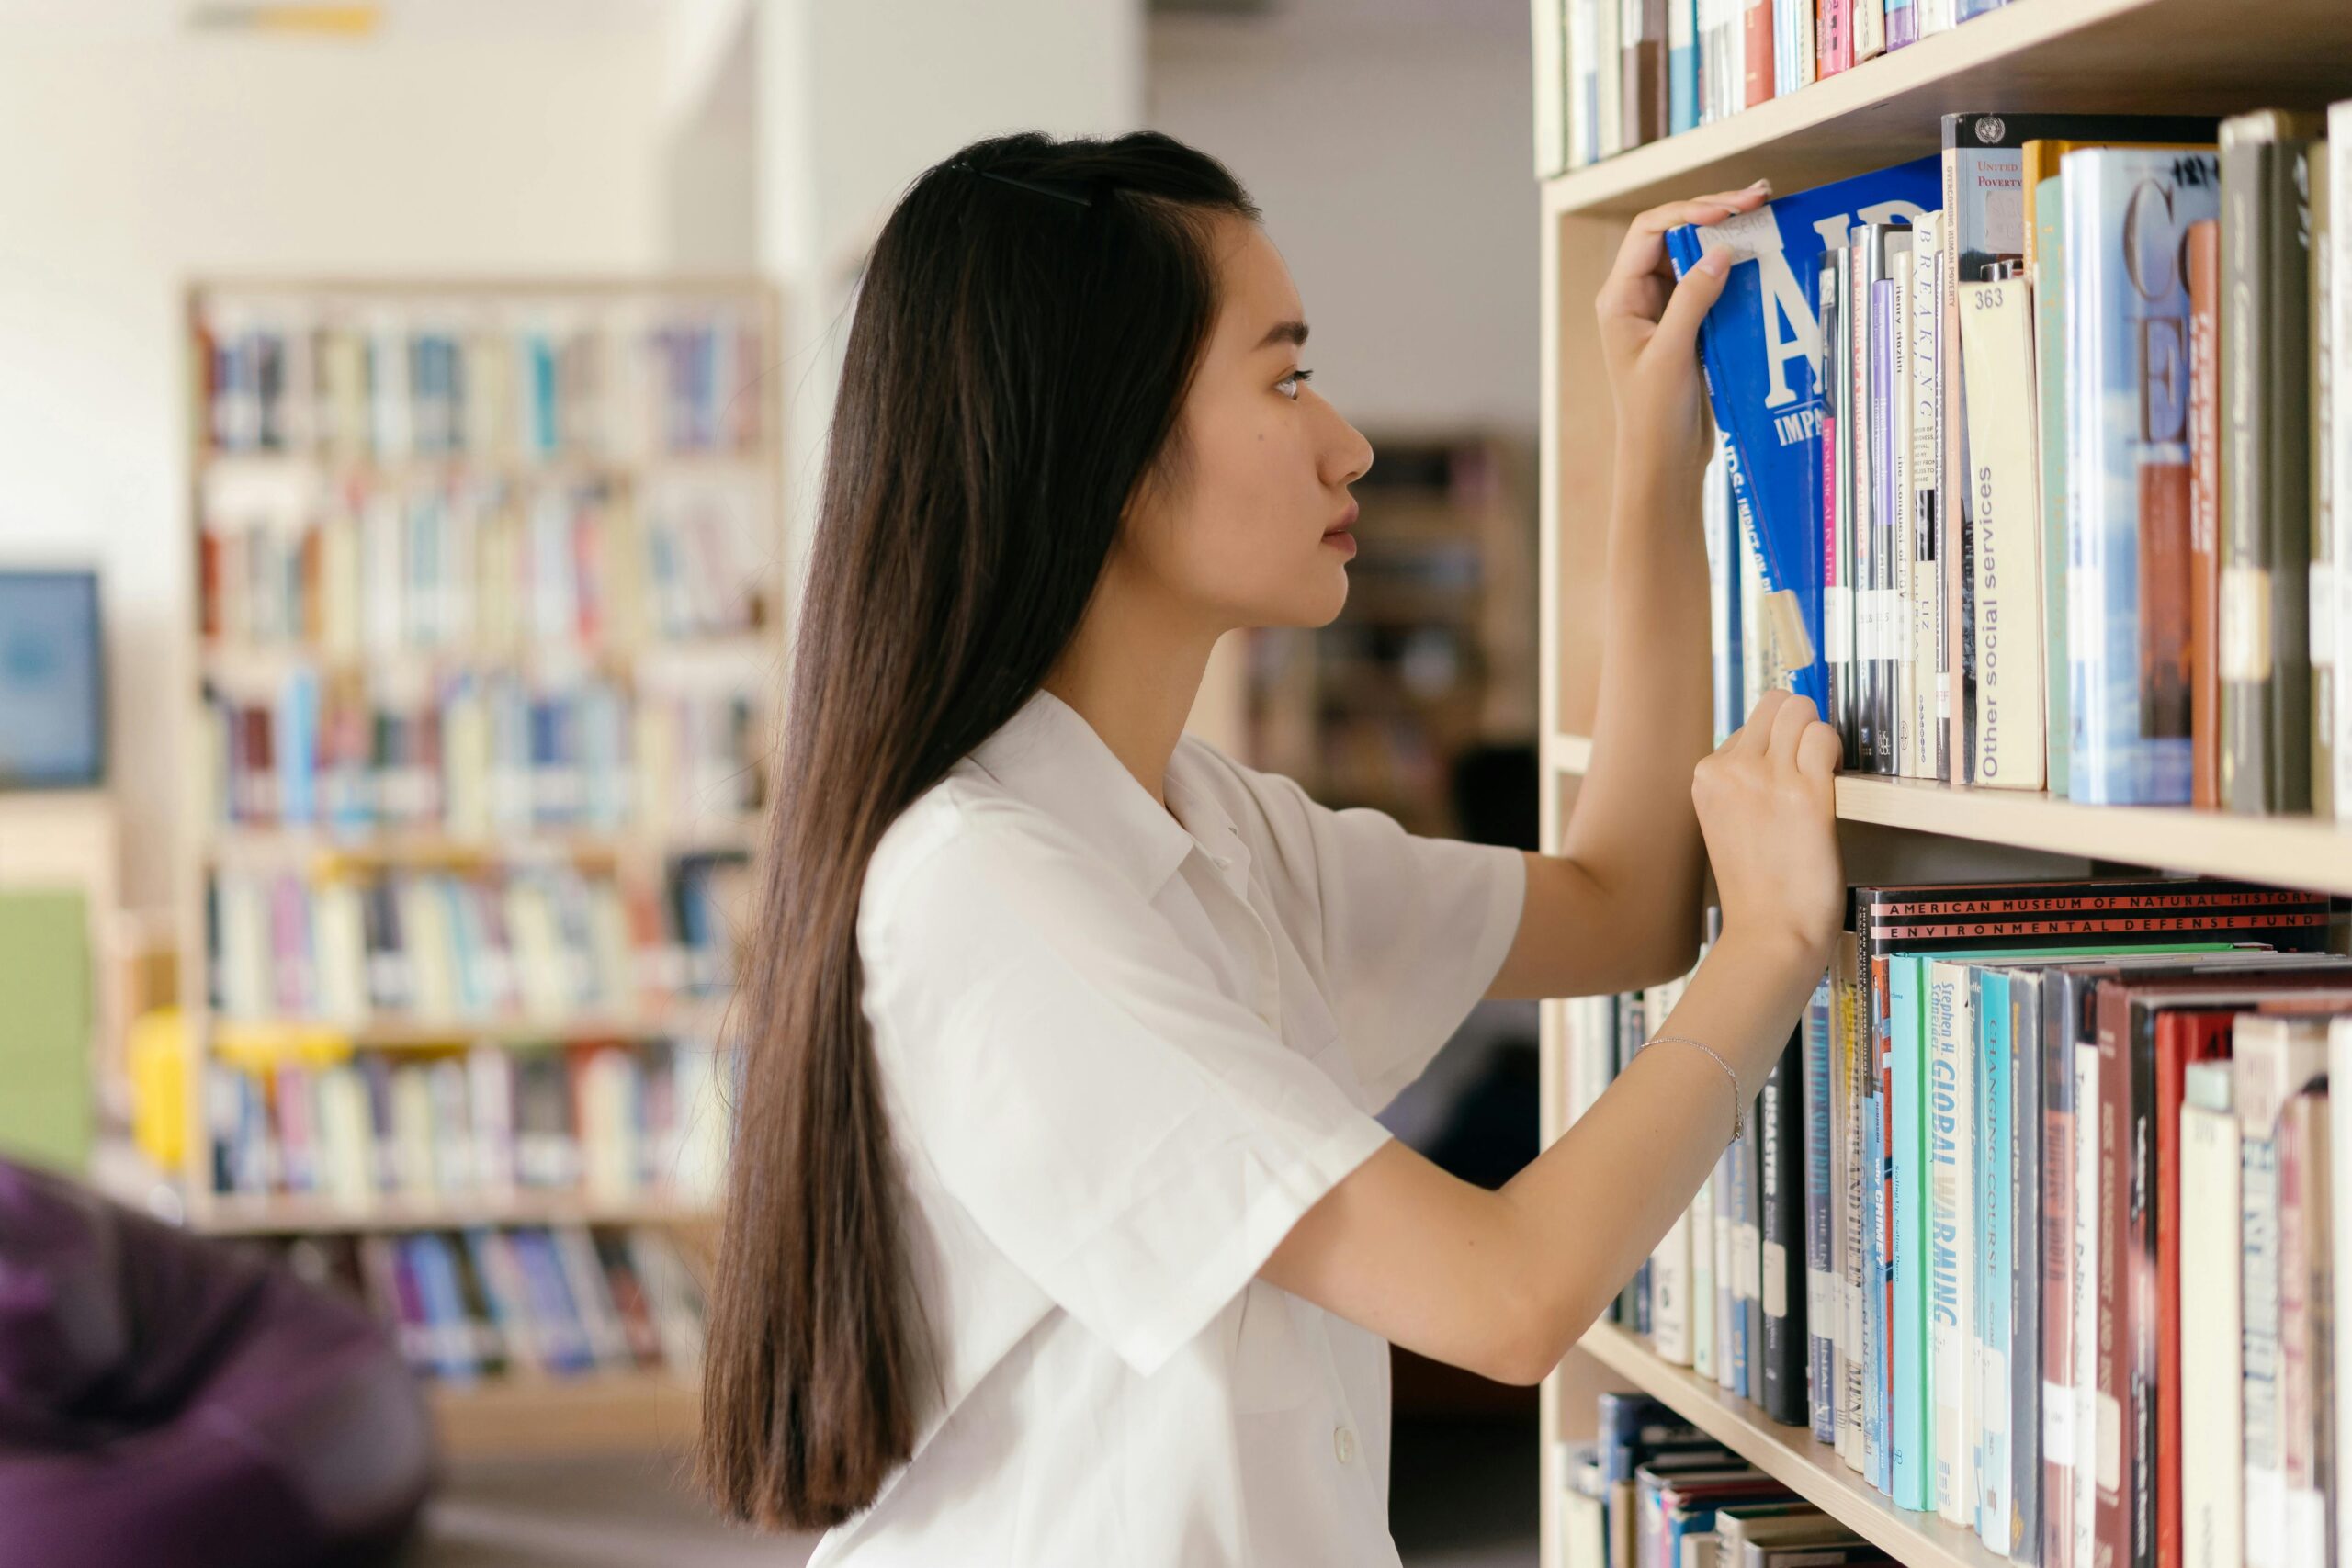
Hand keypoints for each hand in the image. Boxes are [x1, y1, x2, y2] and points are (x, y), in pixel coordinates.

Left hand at [1595, 180, 1771, 482]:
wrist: (1663, 460)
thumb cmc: (1654, 415)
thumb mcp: (1672, 355)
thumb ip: (1693, 300)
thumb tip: (1719, 251)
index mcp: (1620, 298)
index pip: (1649, 232)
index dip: (1688, 211)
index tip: (1728, 210)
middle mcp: (1637, 296)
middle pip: (1673, 233)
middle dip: (1712, 212)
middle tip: (1758, 197)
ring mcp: (1663, 307)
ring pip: (1693, 253)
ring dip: (1726, 232)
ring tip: (1763, 211)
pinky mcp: (1687, 322)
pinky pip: (1709, 279)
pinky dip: (1733, 262)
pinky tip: (1760, 250)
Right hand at [1691, 689, 1842, 974]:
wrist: (1769, 934)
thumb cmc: (1758, 888)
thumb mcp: (1727, 823)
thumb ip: (1742, 784)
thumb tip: (1780, 746)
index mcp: (1706, 776)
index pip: (1751, 723)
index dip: (1780, 741)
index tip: (1791, 768)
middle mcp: (1729, 769)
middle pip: (1776, 703)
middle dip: (1801, 725)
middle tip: (1813, 763)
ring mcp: (1764, 778)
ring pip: (1801, 709)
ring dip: (1820, 735)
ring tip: (1824, 773)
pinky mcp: (1803, 793)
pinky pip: (1825, 737)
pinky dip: (1836, 752)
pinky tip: (1834, 783)